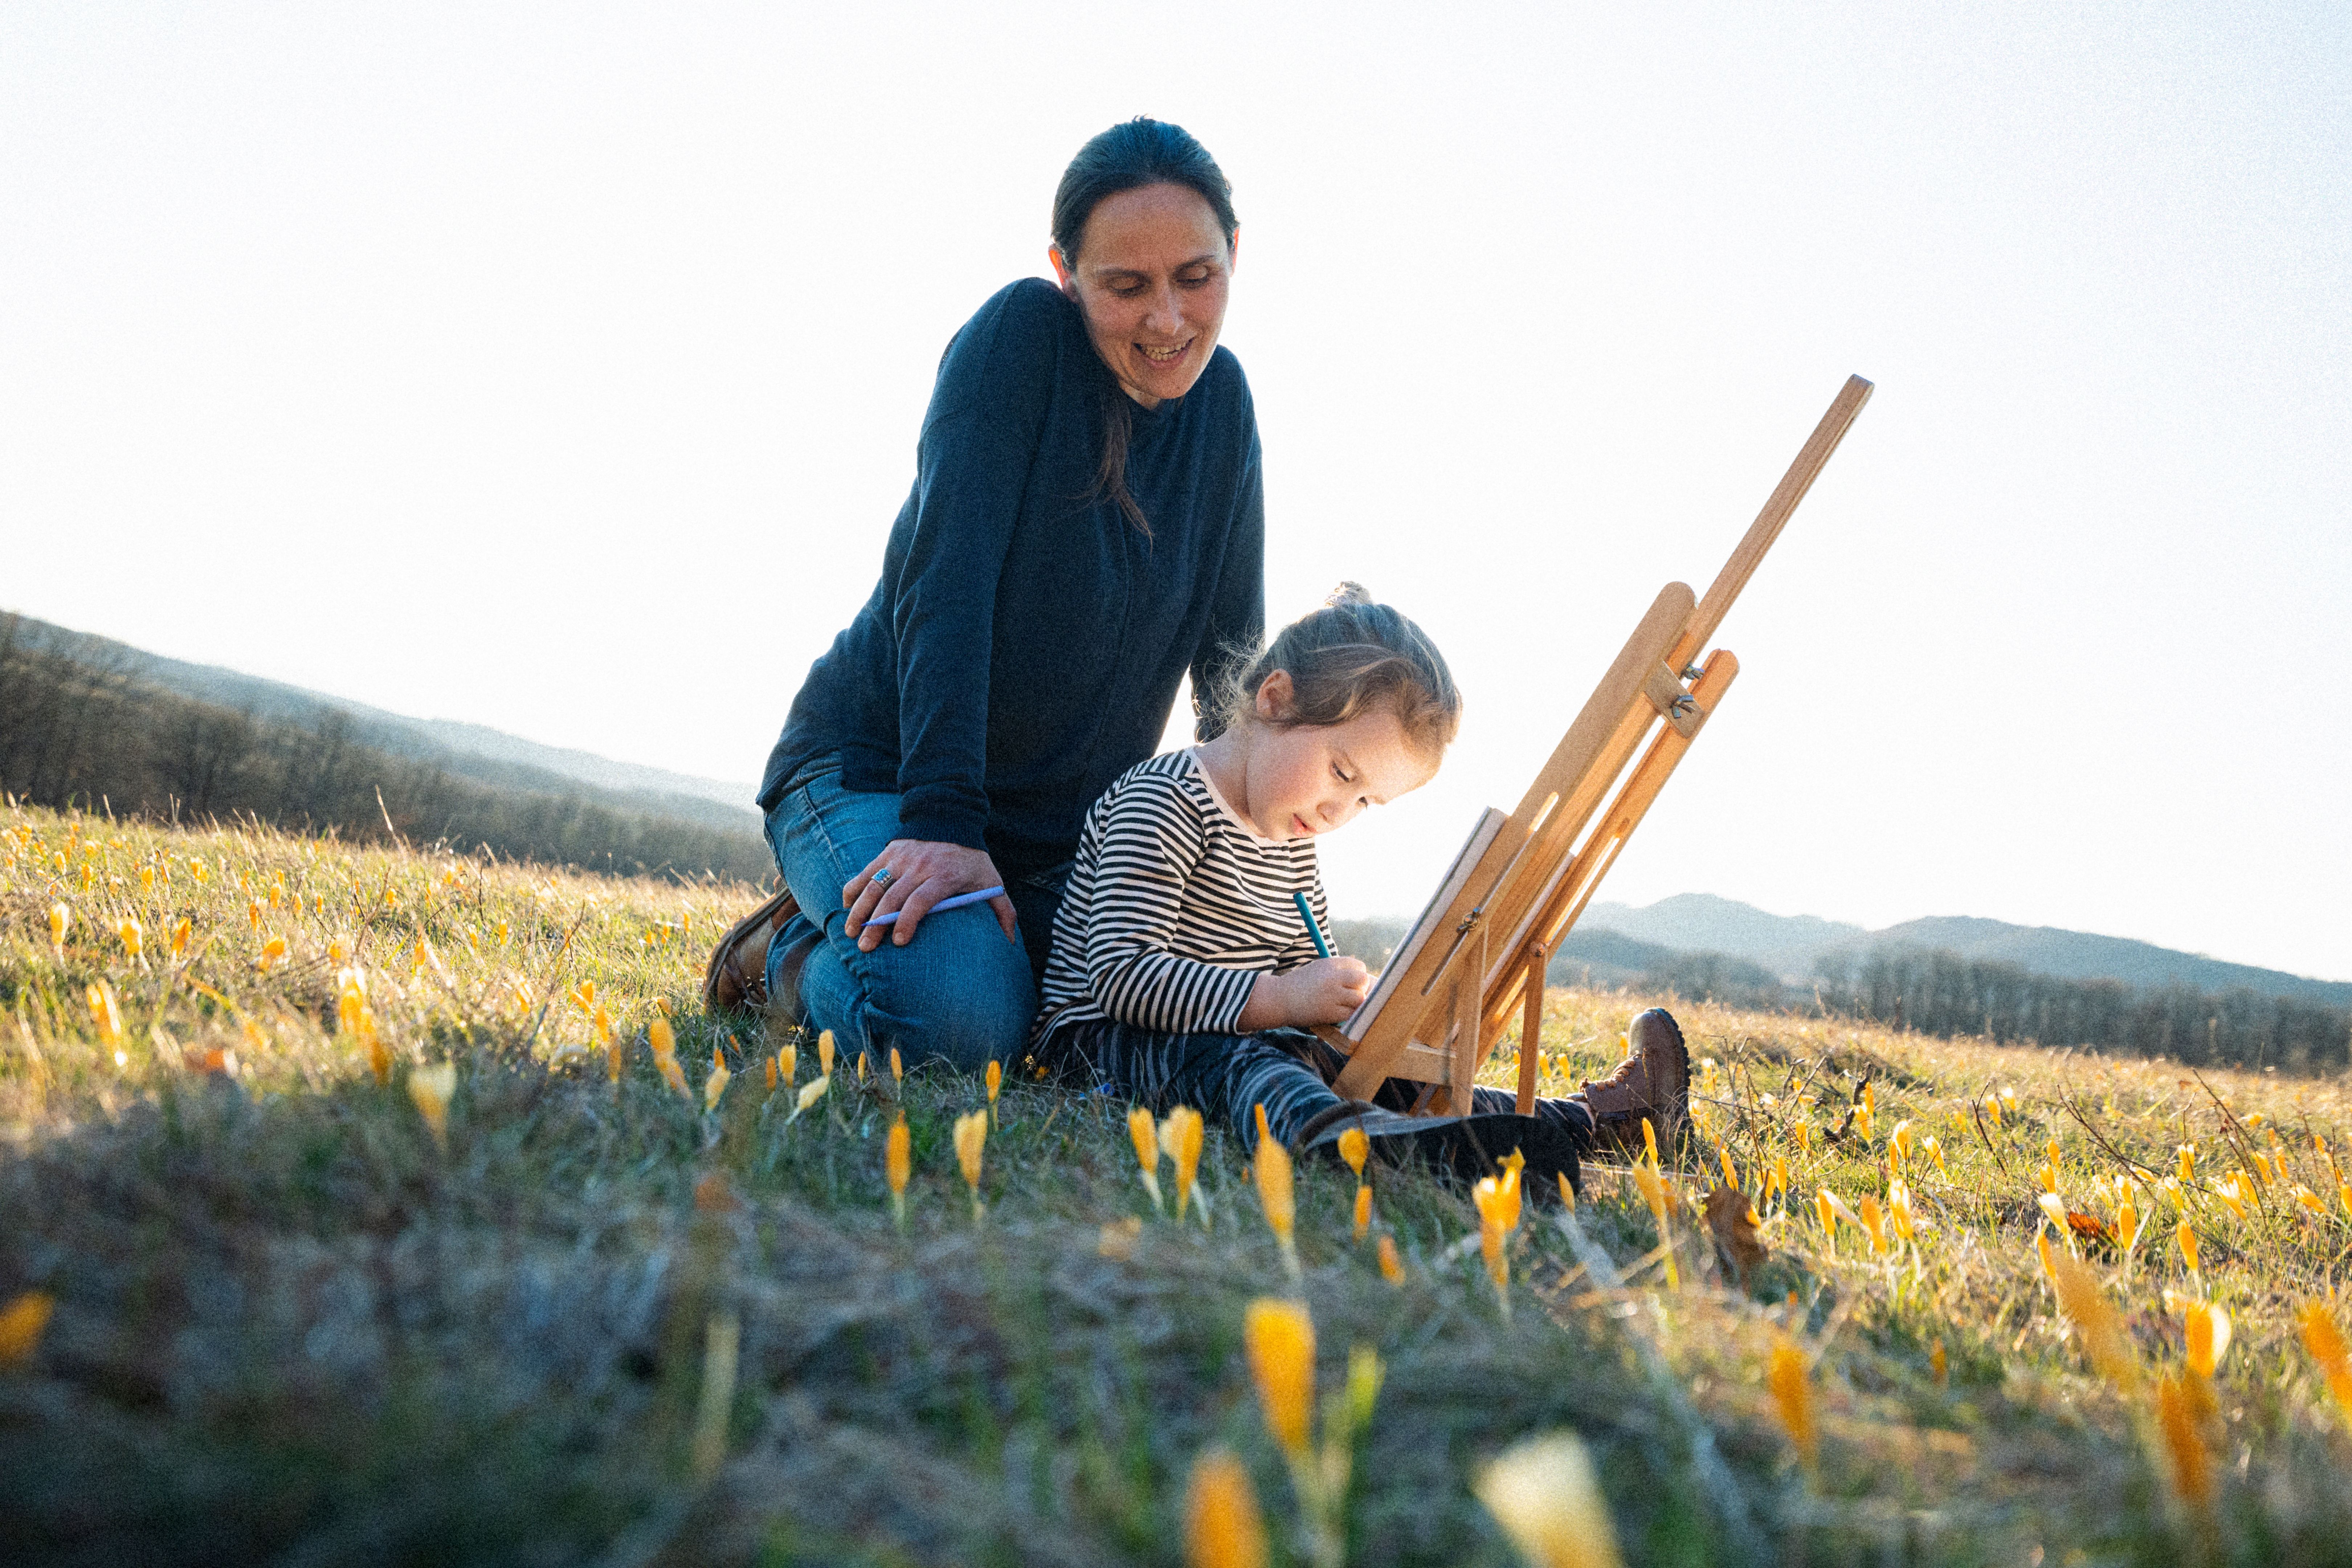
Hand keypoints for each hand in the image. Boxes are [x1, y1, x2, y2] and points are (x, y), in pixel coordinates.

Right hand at [843, 839, 1017, 951]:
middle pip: (892, 898)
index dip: (908, 921)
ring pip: (874, 886)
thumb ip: (1003, 910)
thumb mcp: (991, 880)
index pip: (921, 900)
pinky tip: (846, 907)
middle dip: (876, 925)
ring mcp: (900, 859)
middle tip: (866, 949)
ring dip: (859, 910)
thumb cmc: (971, 858)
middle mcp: (919, 867)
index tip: (899, 942)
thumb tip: (1010, 942)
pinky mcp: (887, 853)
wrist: (950, 816)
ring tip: (851, 933)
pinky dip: (853, 889)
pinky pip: (866, 872)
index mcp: (944, 876)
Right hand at [1237, 956, 1371, 1030]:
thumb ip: (1337, 972)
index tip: (1351, 982)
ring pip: (1359, 998)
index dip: (1358, 975)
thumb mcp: (1317, 969)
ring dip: (1354, 1004)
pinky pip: (1350, 1014)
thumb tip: (1366, 980)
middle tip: (1351, 994)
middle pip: (1363, 980)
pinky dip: (1347, 1015)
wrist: (1278, 999)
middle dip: (1361, 988)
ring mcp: (1331, 995)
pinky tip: (1338, 1014)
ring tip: (1343, 1006)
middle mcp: (1332, 977)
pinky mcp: (1329, 1012)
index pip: (1358, 965)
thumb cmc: (1299, 985)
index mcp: (1329, 964)